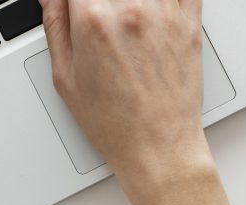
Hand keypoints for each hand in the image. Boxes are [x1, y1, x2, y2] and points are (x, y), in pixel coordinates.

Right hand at [39, 0, 209, 179]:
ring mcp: (164, 12)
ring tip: (122, 16)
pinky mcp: (190, 22)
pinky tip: (152, 8)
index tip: (75, 6)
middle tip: (99, 16)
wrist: (158, 149)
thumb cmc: (115, 125)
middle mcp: (129, 7)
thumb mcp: (66, 79)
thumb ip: (55, 25)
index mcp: (92, 19)